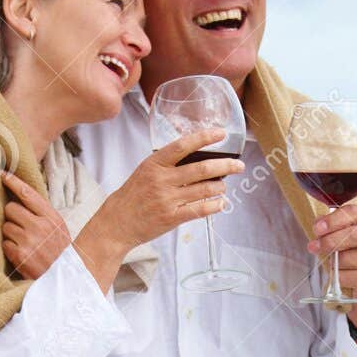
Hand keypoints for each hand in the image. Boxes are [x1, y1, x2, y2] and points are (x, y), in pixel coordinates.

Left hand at [1, 172, 71, 277]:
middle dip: (11, 217)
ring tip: (24, 244)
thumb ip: (43, 214)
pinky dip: (10, 249)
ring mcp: (29, 241)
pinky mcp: (19, 255)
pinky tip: (21, 255)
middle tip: (20, 227)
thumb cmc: (59, 253)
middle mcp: (40, 226)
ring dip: (10, 235)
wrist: (65, 280)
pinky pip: (4, 244)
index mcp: (52, 217)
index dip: (13, 182)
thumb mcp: (59, 229)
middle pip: (10, 209)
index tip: (3, 175)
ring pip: (6, 227)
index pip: (28, 193)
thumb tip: (21, 196)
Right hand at [90, 126, 244, 253]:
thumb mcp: (146, 171)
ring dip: (220, 187)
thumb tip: (198, 157)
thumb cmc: (134, 195)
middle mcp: (162, 180)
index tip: (221, 134)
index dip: (205, 137)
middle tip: (239, 165)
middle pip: (202, 169)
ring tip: (224, 185)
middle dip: (225, 166)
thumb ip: (168, 164)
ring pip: (204, 190)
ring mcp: (167, 200)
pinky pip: (200, 210)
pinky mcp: (171, 218)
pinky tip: (220, 203)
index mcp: (154, 163)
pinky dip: (214, 205)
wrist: (117, 223)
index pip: (183, 145)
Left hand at [307, 203, 356, 324]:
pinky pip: (346, 276)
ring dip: (332, 262)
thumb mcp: (348, 234)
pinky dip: (338, 277)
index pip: (354, 213)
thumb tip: (319, 225)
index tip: (317, 228)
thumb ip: (336, 226)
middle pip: (352, 234)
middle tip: (313, 246)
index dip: (333, 220)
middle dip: (329, 240)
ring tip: (333, 264)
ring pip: (346, 258)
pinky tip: (342, 276)